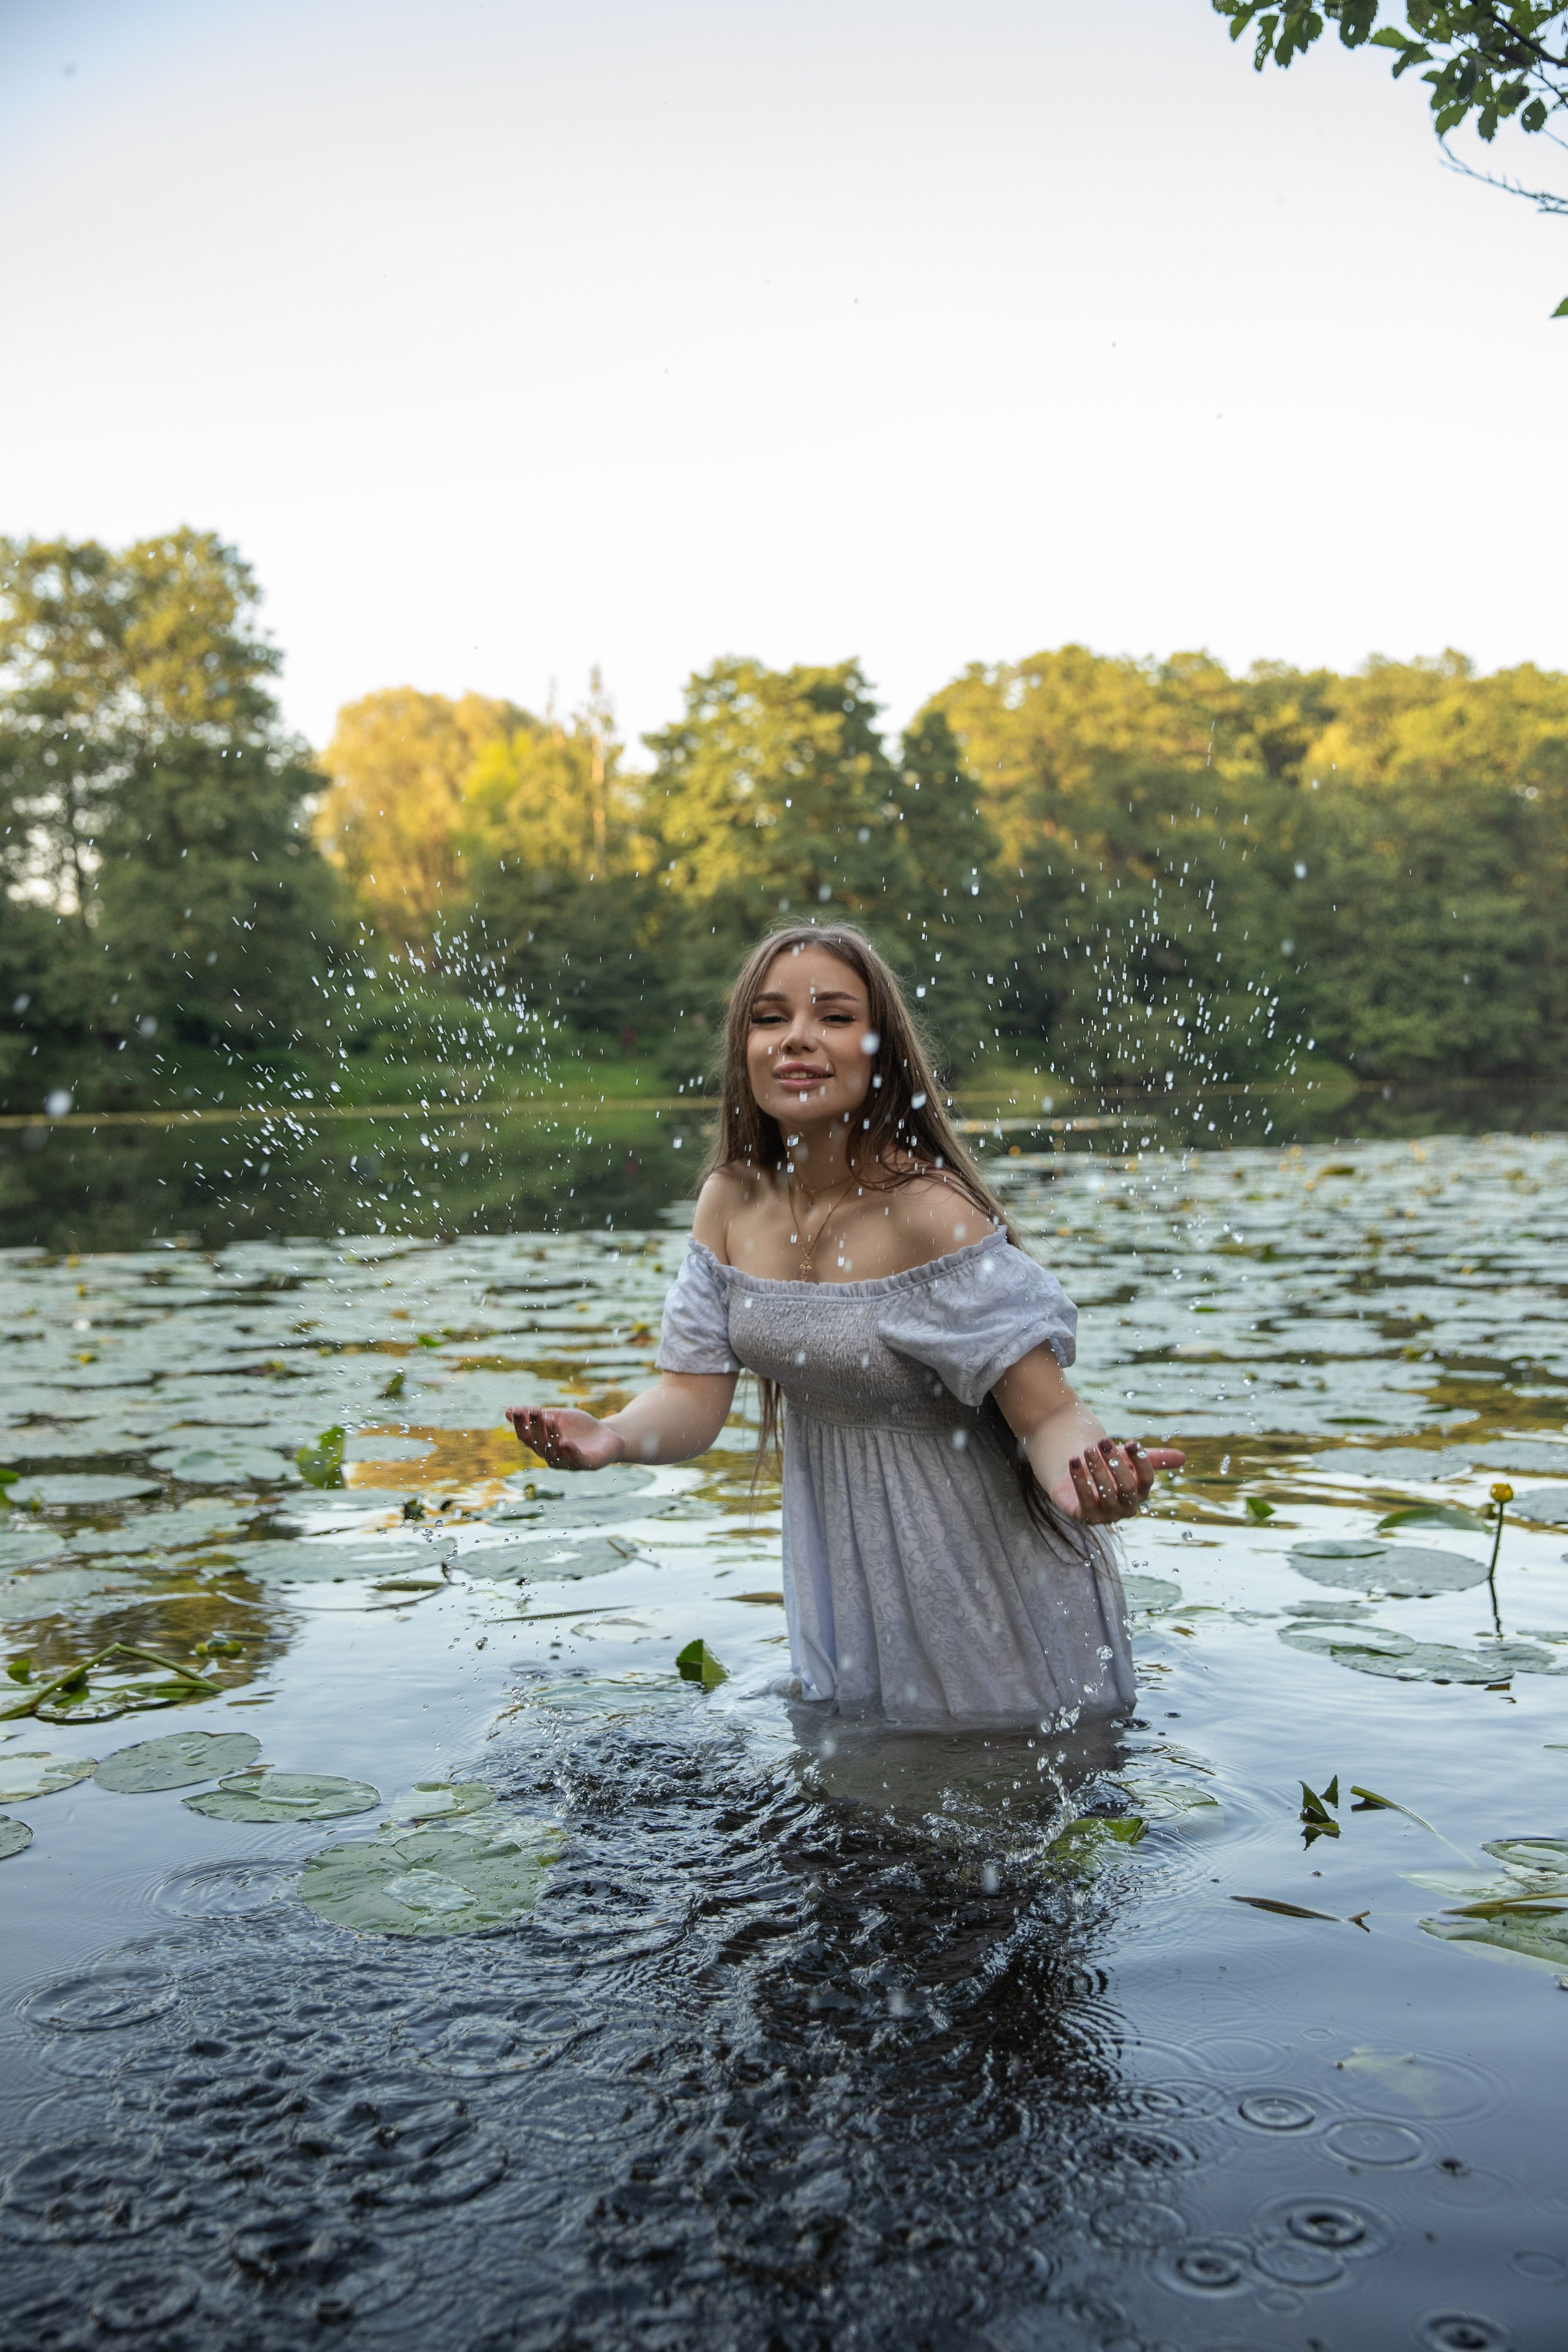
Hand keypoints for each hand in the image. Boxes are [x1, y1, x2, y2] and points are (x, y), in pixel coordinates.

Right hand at [505, 1405, 625, 1471]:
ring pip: (554, 1451)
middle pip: (538, 1444)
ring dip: (551, 1435)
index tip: (516, 1410)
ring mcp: (568, 1462)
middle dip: (535, 1427)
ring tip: (549, 1419)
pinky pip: (576, 1459)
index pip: (525, 1437)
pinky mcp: (586, 1464)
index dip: (520, 1425)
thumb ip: (535, 1416)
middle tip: (534, 1411)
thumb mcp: (556, 1416)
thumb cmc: (578, 1427)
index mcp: (542, 1445)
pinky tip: (565, 1442)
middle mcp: (551, 1457)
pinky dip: (570, 1451)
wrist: (607, 1434)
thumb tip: (507, 1412)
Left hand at [1052, 1438, 1184, 1525]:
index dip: (1141, 1461)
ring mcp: (1107, 1515)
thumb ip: (1152, 1458)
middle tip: (1103, 1442)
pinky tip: (1073, 1461)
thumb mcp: (1128, 1459)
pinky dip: (1079, 1480)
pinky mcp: (1086, 1517)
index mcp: (1141, 1493)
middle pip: (1127, 1487)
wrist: (1079, 1479)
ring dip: (1096, 1469)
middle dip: (1115, 1463)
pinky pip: (1084, 1500)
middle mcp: (1127, 1508)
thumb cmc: (1109, 1468)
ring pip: (1106, 1494)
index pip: (1147, 1479)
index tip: (1131, 1442)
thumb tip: (1183, 1457)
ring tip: (1087, 1449)